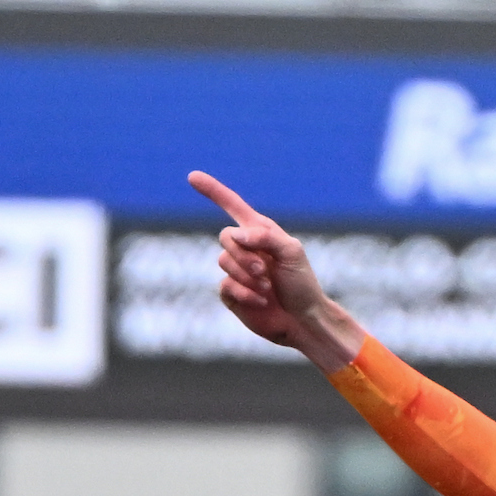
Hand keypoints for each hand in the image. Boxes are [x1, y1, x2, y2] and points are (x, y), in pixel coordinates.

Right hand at [186, 172, 363, 368]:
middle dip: (244, 254)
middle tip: (265, 271)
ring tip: (267, 287)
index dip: (213, 190)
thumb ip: (265, 237)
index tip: (192, 176)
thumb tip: (237, 235)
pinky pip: (225, 285)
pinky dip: (244, 293)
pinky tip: (261, 301)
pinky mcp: (231, 293)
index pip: (232, 205)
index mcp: (259, 231)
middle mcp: (244, 248)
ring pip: (223, 261)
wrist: (302, 319)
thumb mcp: (292, 253)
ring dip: (247, 276)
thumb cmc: (302, 283)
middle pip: (225, 237)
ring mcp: (236, 270)